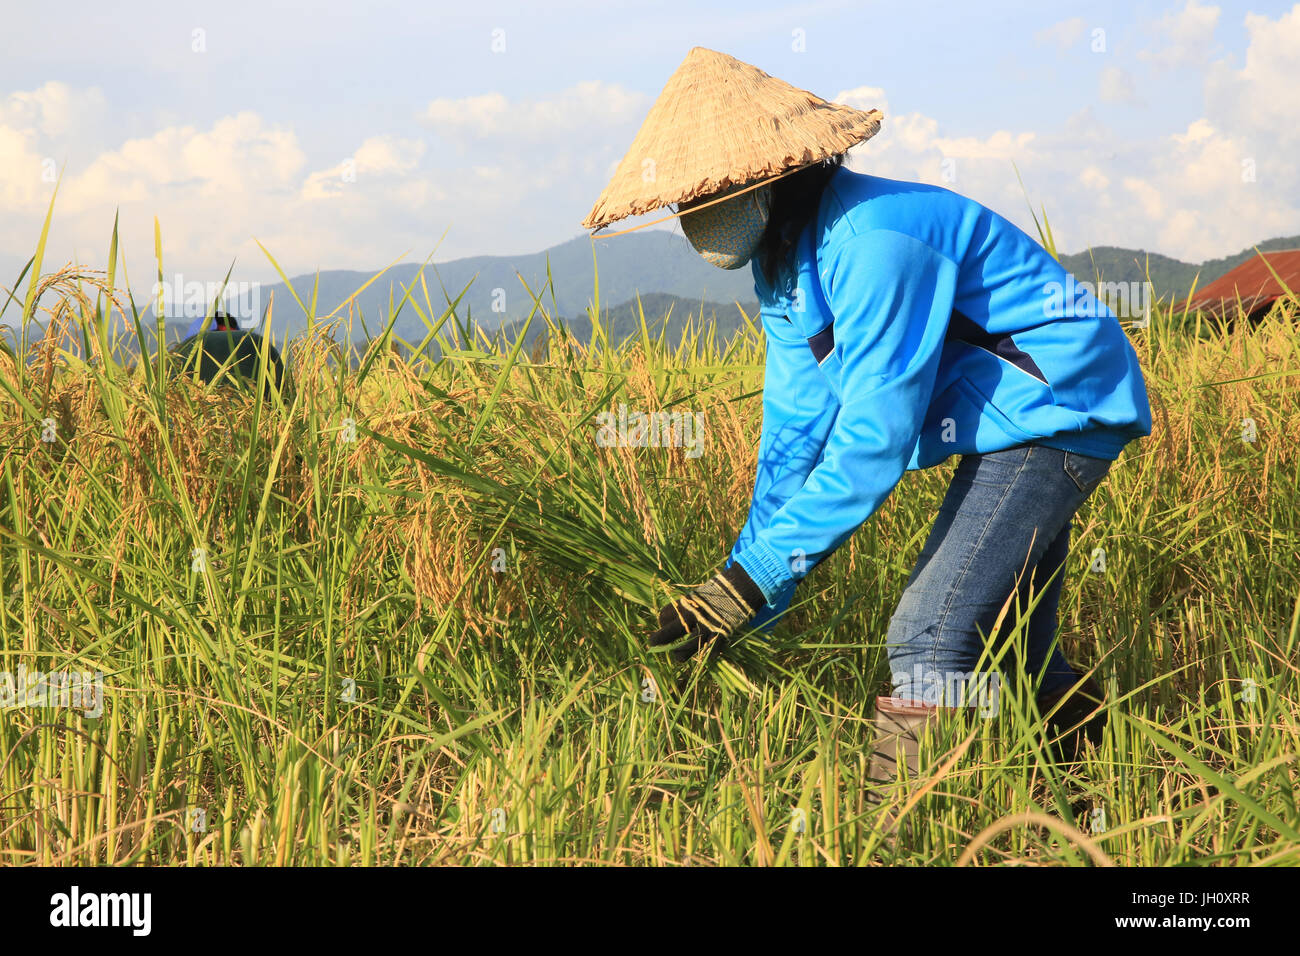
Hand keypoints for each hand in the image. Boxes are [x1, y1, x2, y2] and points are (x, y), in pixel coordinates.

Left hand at [648, 563, 764, 661]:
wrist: (741, 587)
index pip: (664, 616)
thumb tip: (676, 615)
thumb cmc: (718, 590)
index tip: (662, 624)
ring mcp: (706, 628)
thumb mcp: (698, 594)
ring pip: (686, 648)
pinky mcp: (720, 635)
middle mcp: (692, 617)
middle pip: (668, 632)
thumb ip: (688, 606)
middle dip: (658, 639)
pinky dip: (706, 655)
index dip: (661, 622)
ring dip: (680, 654)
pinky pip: (709, 651)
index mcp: (685, 603)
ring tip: (678, 657)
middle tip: (652, 644)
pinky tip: (704, 655)